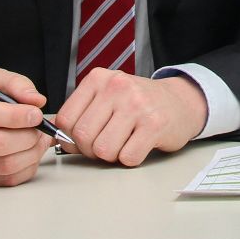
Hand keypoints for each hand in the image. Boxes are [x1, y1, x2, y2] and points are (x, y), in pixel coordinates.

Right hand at [0, 67, 52, 186]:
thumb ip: (15, 84)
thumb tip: (37, 101)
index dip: (15, 115)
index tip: (35, 114)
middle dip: (27, 135)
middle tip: (39, 127)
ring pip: (3, 165)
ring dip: (31, 153)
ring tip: (38, 139)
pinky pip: (7, 179)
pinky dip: (27, 166)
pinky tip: (30, 152)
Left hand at [53, 70, 207, 166]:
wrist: (180, 101)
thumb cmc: (138, 104)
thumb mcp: (107, 97)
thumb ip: (83, 114)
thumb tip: (60, 140)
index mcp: (99, 79)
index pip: (65, 119)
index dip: (71, 138)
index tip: (83, 139)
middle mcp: (117, 87)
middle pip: (83, 136)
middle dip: (91, 150)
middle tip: (106, 144)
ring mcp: (137, 104)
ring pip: (103, 150)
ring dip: (112, 156)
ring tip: (123, 143)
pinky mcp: (155, 124)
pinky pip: (128, 157)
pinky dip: (131, 159)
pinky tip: (139, 144)